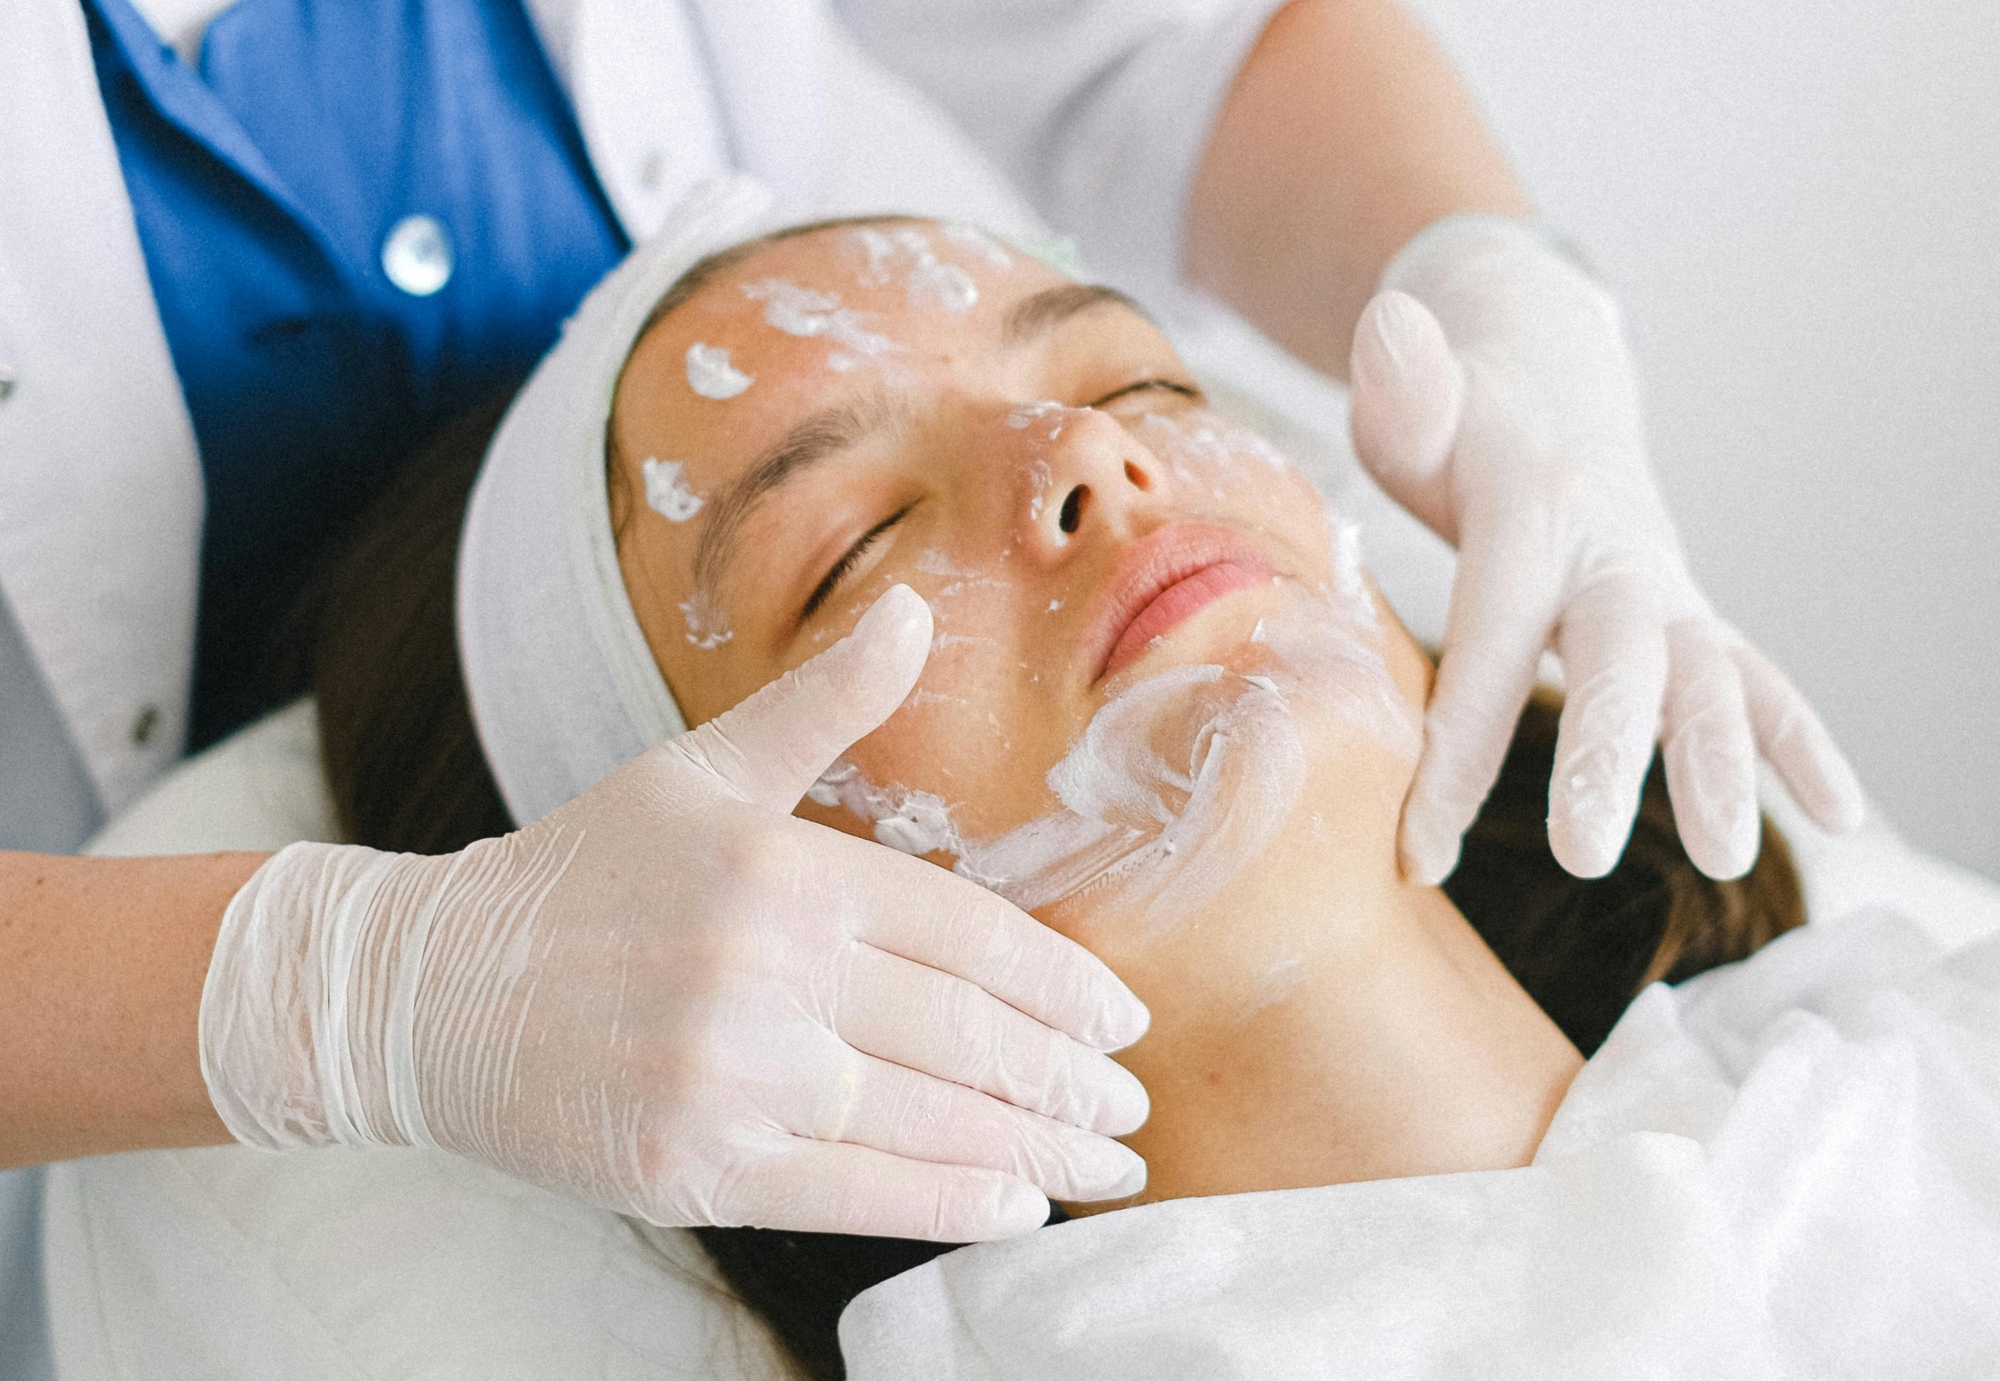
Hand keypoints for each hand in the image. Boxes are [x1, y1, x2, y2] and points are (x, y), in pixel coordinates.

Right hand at [201, 586, 1150, 1239]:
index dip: (1062, 985)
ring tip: (1104, 1166)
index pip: (968, 935)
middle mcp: (767, 976)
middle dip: (1068, 1078)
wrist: (430, 991)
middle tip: (1133, 1108)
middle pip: (964, 1035)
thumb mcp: (699, 770)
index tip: (1126, 1019)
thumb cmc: (582, 875)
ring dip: (1034, 1147)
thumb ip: (820, 703)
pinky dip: (944, 1200)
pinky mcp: (694, 1166)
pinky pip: (852, 1192)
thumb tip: (915, 609)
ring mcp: (730, 1079)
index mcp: (786, 874)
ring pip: (923, 1120)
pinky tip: (1013, 1203)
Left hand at [1348, 217, 1864, 883]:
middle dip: (1605, 753)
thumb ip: (1404, 383)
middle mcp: (1609, 552)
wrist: (1544, 380)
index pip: (1486, 641)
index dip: (1452, 750)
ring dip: (1721, 763)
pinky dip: (1799, 741)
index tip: (1418, 851)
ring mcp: (1661, 585)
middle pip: (1616, 658)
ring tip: (1728, 859)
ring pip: (1705, 676)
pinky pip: (1753, 679)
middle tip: (1583, 854)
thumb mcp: (1412, 396)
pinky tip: (1842, 815)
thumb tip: (1388, 326)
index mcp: (1528, 513)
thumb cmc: (1454, 419)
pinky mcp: (1687, 614)